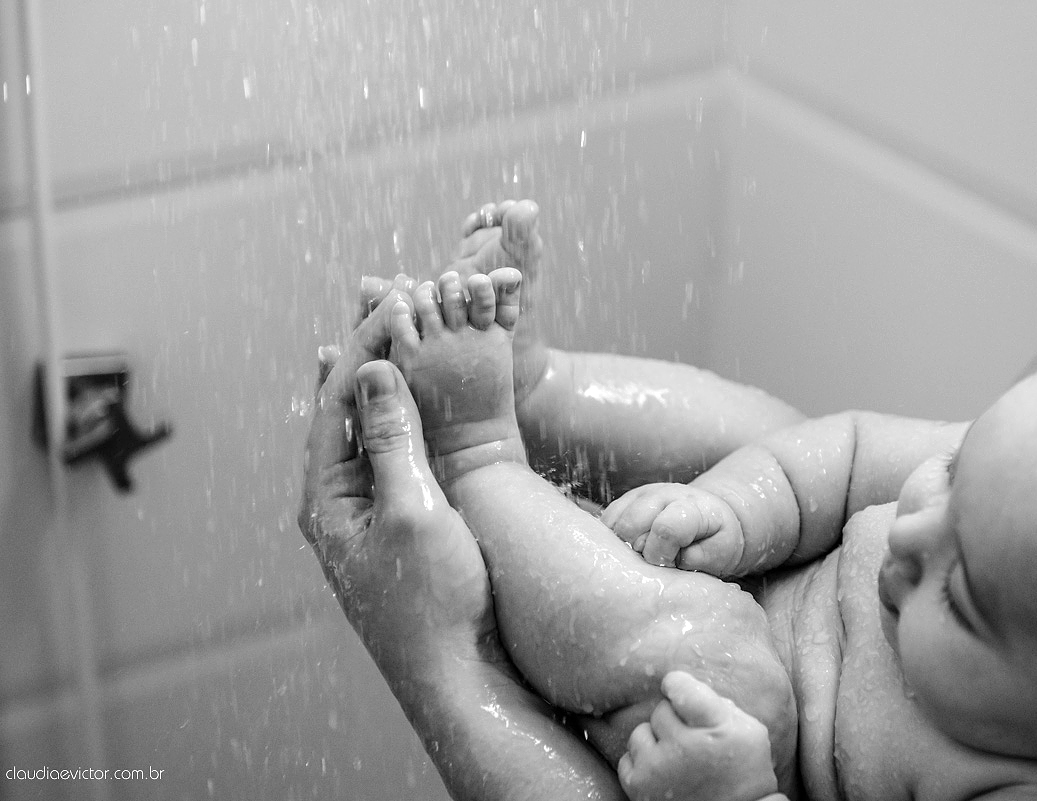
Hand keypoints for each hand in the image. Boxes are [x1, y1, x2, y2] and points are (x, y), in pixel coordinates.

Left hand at [298, 281, 498, 658]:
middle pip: (347, 405)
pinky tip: (411, 387)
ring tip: (402, 317)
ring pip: (372, 424)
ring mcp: (368, 509)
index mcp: (327, 495)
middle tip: (396, 289)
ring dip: (389, 372)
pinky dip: (407, 410)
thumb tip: (370, 367)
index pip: (338, 398)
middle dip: (371, 346)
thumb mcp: (414, 513)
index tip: (402, 295)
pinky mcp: (400, 519)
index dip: (369, 340)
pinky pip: (395, 449)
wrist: (459, 673)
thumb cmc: (434, 602)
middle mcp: (338, 498)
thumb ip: (392, 439)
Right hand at [602, 484, 744, 575]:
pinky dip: (612, 540)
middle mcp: (662, 494)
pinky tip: (630, 549)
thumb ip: (702, 557)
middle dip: (639, 552)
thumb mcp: (722, 550)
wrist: (711, 516)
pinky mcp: (625, 501)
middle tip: (654, 561)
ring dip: (623, 546)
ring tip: (643, 555)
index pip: (665, 529)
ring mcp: (640, 495)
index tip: (669, 565)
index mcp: (690, 506)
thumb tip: (676, 560)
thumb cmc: (716, 537)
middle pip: (630, 526)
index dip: (662, 555)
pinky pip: (605, 522)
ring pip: (613, 524)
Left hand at [617, 672, 778, 800]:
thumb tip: (689, 688)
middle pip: (661, 710)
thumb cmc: (745, 774)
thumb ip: (721, 705)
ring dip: (654, 742)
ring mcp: (657, 766)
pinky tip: (662, 774)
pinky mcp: (639, 787)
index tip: (679, 692)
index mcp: (714, 726)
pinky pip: (627, 759)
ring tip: (674, 758)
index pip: (679, 685)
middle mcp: (683, 744)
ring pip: (640, 732)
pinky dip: (642, 765)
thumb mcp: (751, 733)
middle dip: (673, 721)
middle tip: (689, 740)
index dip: (678, 686)